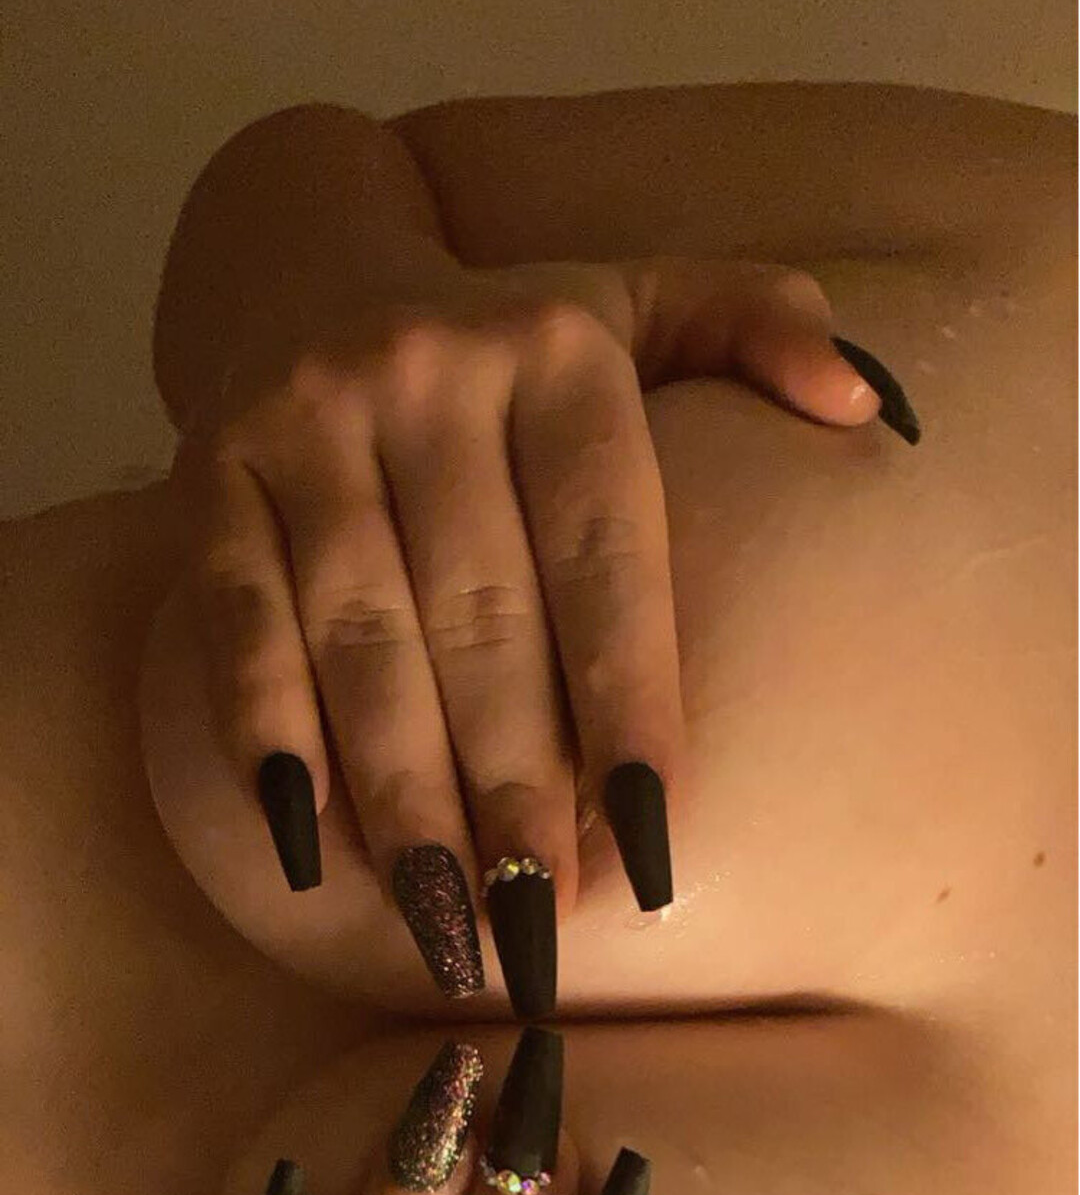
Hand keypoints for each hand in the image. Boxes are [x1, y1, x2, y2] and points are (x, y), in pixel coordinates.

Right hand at [164, 255, 894, 1018]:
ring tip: (445, 918)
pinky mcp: (209, 471)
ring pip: (360, 637)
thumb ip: (760, 330)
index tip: (650, 847)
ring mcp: (305, 421)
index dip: (628, 707)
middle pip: (479, 618)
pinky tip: (302, 844)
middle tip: (540, 922)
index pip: (604, 557)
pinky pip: (234, 620)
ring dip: (401, 793)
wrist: (312, 271)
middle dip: (512, 786)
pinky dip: (263, 732)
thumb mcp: (648, 304)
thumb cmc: (511, 342)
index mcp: (557, 356)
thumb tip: (861, 406)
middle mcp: (426, 374)